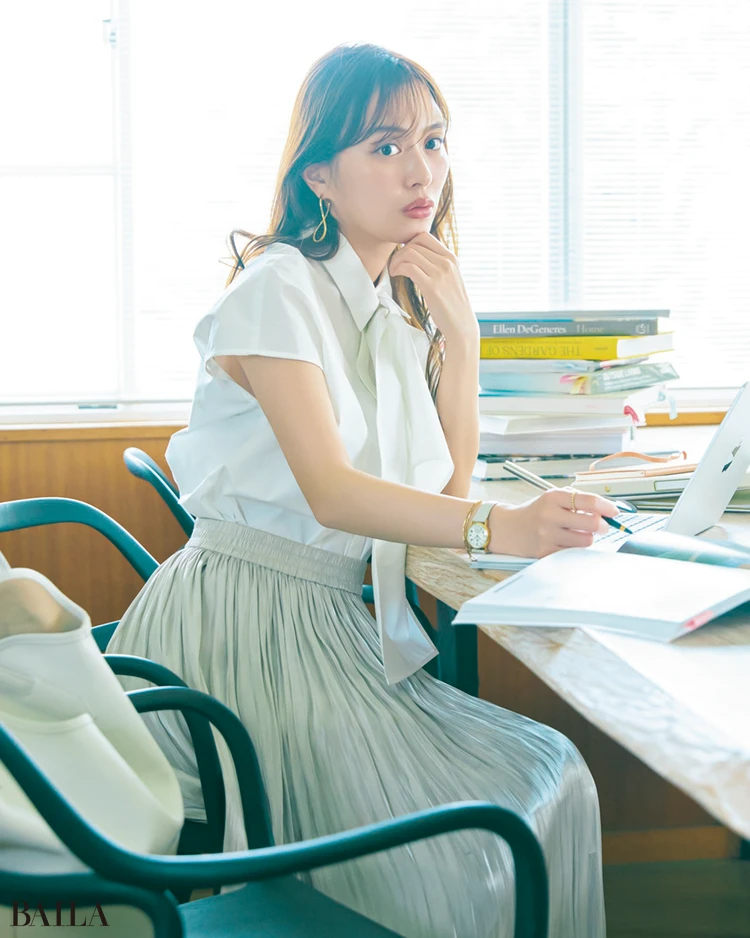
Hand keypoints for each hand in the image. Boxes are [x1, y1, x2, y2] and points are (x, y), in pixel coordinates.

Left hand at [388, 232, 478, 345]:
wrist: (462, 325)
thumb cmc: (453, 305)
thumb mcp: (450, 278)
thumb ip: (438, 265)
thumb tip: (420, 257)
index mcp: (451, 258)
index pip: (424, 236)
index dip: (409, 243)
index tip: (403, 255)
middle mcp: (447, 262)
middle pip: (414, 243)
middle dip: (399, 252)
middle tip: (395, 265)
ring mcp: (440, 273)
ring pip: (409, 253)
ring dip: (396, 260)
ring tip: (394, 271)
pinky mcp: (432, 287)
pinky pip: (409, 268)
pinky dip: (398, 269)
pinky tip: (396, 276)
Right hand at [487, 488, 619, 558]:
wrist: (508, 528)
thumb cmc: (537, 512)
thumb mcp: (553, 499)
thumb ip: (578, 501)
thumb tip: (608, 512)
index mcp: (553, 497)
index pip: (589, 500)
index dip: (607, 506)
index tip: (615, 512)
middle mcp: (550, 515)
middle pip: (592, 523)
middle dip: (602, 525)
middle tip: (602, 526)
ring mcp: (547, 535)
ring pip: (585, 541)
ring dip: (588, 538)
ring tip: (580, 534)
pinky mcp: (545, 552)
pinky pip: (573, 552)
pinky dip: (575, 548)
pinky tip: (568, 543)